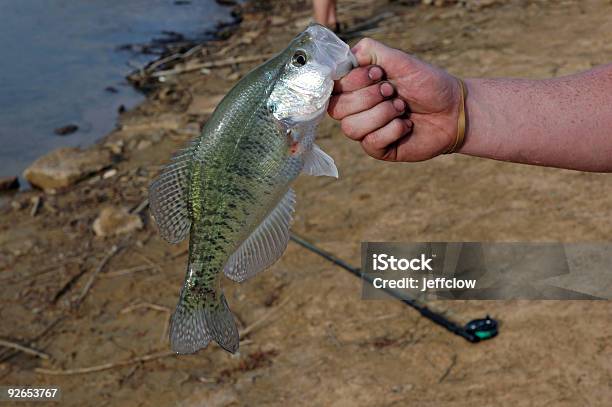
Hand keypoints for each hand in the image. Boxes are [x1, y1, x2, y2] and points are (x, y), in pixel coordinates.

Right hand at [328, 38, 462, 160]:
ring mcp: (366, 130)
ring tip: (401, 108)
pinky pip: (370, 142)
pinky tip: (407, 125)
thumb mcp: (399, 60)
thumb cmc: (427, 83)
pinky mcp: (378, 149)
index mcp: (357, 87)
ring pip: (351, 128)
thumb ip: (370, 52)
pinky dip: (393, 130)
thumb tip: (346, 55)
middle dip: (369, 98)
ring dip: (381, 114)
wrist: (454, 109)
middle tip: (393, 91)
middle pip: (337, 109)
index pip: (333, 88)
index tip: (378, 74)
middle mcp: (357, 109)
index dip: (353, 81)